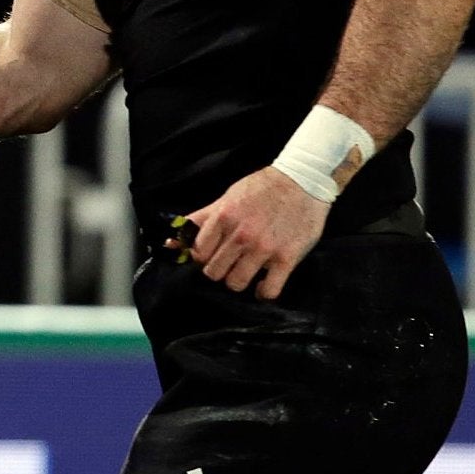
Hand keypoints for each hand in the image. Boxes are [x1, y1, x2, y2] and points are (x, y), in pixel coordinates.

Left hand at [180, 167, 327, 299]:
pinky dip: (263, 292)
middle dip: (218, 270)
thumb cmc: (261, 189)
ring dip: (238, 281)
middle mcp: (241, 235)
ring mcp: (264, 248)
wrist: (303, 181)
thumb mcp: (225, 198)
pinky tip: (262, 285)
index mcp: (223, 218)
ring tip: (244, 272)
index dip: (202, 257)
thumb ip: (198, 220)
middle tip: (228, 264)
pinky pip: (269, 290)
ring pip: (236, 283)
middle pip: (213, 272)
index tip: (210, 255)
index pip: (198, 253)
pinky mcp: (287, 258)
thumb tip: (170, 242)